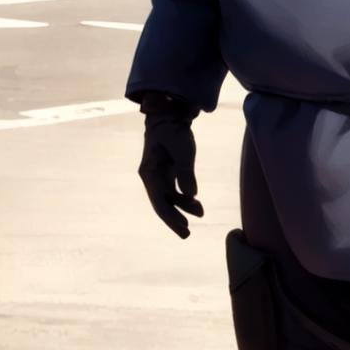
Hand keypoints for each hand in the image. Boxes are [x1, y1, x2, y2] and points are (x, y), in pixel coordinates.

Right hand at [138, 92, 203, 238]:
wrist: (169, 115)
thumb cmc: (173, 130)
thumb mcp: (182, 149)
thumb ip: (186, 172)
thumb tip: (191, 195)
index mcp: (149, 173)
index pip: (159, 202)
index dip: (171, 218)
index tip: (183, 230)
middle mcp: (151, 177)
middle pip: (162, 204)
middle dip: (174, 220)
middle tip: (187, 234)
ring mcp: (158, 176)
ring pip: (169, 199)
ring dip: (183, 209)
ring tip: (200, 215)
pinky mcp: (167, 173)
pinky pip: (175, 192)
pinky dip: (185, 199)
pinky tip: (197, 205)